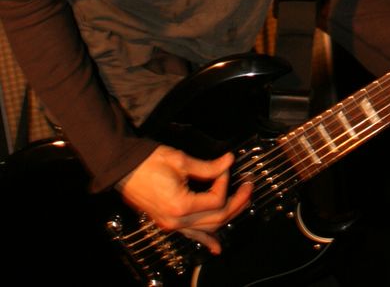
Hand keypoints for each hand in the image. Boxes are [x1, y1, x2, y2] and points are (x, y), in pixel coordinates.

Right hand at [117, 145, 251, 252]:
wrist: (123, 167)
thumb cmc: (147, 162)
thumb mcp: (180, 160)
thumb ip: (207, 166)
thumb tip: (228, 162)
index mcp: (180, 205)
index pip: (216, 199)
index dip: (225, 181)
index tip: (226, 165)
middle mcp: (177, 221)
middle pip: (217, 218)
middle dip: (237, 202)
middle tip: (248, 186)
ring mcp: (172, 225)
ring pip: (207, 228)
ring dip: (228, 217)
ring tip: (242, 204)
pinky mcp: (168, 223)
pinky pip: (191, 235)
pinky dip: (206, 240)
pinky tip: (216, 247)